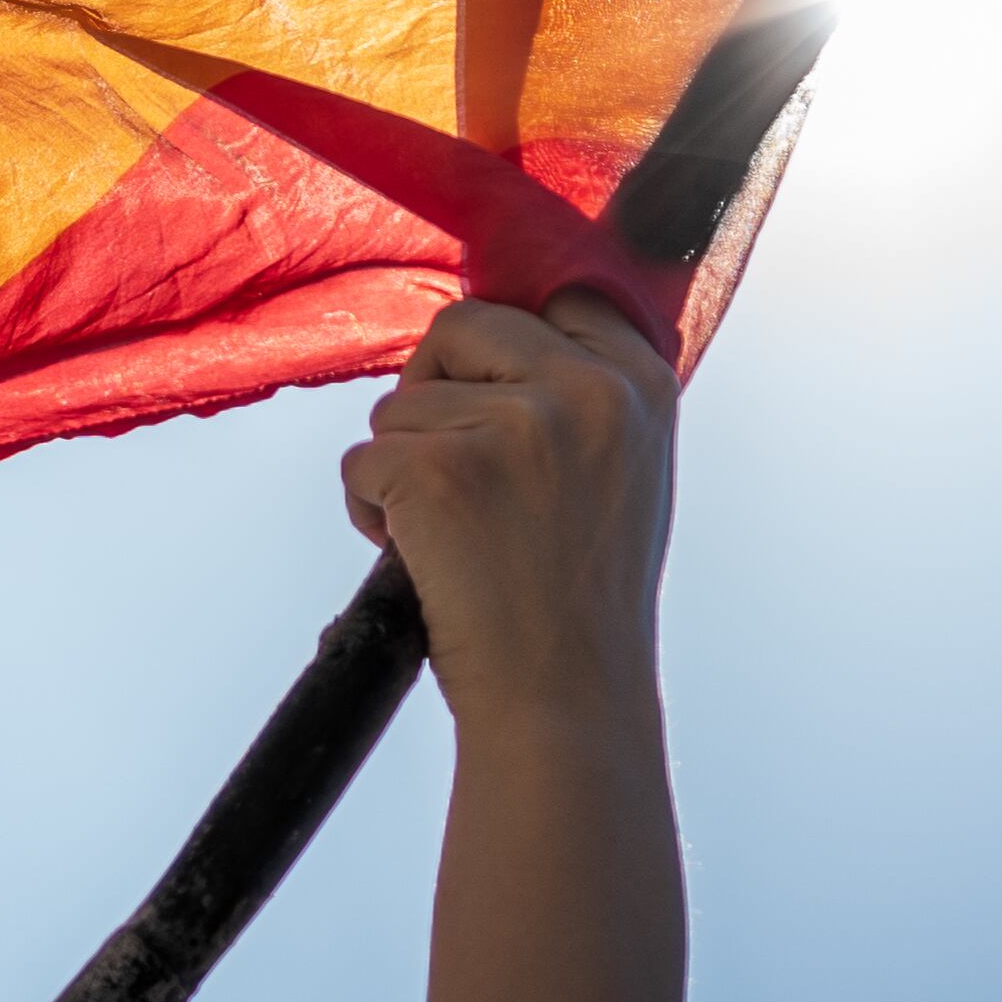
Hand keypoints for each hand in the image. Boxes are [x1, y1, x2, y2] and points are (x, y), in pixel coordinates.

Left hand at [340, 291, 679, 732]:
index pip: (554, 293)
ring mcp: (513, 425)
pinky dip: (369, 511)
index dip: (505, 341)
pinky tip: (423, 563)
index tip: (492, 386)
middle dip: (434, 390)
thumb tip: (501, 324)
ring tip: (457, 542)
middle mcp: (585, 389)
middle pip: (460, 325)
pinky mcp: (437, 470)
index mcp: (641, 384)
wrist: (565, 708)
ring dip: (402, 469)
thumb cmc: (579, 599)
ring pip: (399, 404)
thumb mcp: (622, 474)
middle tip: (456, 473)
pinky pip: (361, 461)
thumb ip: (581, 397)